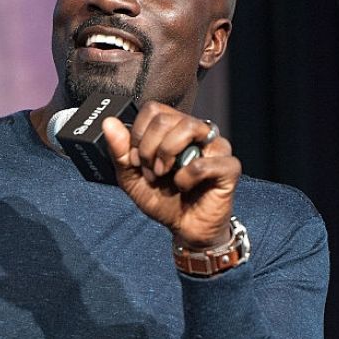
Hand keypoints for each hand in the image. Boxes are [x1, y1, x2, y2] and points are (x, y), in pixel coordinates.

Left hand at [102, 103, 240, 246]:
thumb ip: (120, 152)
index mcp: (174, 129)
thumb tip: (109, 123)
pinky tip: (185, 186)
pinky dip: (187, 176)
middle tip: (151, 172)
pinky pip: (204, 161)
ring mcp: (216, 147)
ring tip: (165, 175)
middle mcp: (197, 132)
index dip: (139, 134)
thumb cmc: (164, 200)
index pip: (153, 109)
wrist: (184, 228)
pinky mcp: (229, 167)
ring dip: (167, 155)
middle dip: (149, 149)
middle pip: (166, 118)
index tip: (136, 161)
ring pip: (188, 128)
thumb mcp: (132, 178)